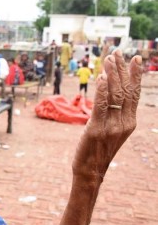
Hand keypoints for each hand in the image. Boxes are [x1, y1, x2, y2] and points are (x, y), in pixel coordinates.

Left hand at [72, 50, 142, 180]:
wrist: (90, 171)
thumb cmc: (97, 150)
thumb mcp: (110, 131)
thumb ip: (112, 114)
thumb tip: (108, 94)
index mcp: (130, 122)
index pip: (135, 94)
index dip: (135, 75)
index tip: (135, 59)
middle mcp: (124, 123)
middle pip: (125, 90)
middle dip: (121, 70)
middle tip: (117, 53)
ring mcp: (112, 126)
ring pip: (115, 95)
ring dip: (112, 74)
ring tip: (109, 59)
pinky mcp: (96, 129)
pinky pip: (101, 106)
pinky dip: (102, 90)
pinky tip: (102, 77)